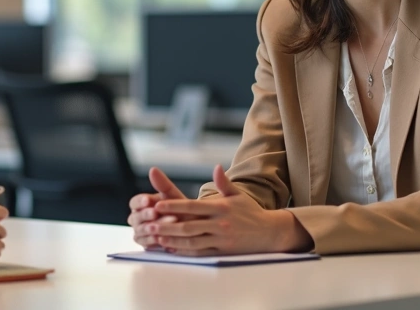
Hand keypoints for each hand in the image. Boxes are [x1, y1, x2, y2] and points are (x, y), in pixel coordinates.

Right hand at [128, 168, 190, 248]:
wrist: (191, 225)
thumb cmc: (180, 208)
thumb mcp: (173, 195)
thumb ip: (162, 184)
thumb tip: (153, 169)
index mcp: (142, 205)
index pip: (134, 202)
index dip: (140, 202)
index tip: (148, 200)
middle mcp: (139, 218)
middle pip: (135, 218)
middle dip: (146, 215)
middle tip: (155, 213)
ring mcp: (141, 232)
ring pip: (139, 231)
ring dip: (149, 228)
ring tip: (159, 227)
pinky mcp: (147, 244)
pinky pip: (145, 243)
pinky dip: (152, 241)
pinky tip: (160, 239)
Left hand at [135, 165, 311, 255]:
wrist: (269, 232)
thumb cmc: (250, 211)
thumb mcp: (238, 195)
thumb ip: (224, 182)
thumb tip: (216, 167)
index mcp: (220, 207)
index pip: (192, 206)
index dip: (173, 206)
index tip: (158, 205)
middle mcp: (219, 224)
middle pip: (188, 226)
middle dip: (167, 226)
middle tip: (150, 224)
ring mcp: (221, 239)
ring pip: (192, 241)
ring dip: (173, 240)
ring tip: (157, 238)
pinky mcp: (222, 252)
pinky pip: (200, 253)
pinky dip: (185, 252)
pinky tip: (172, 249)